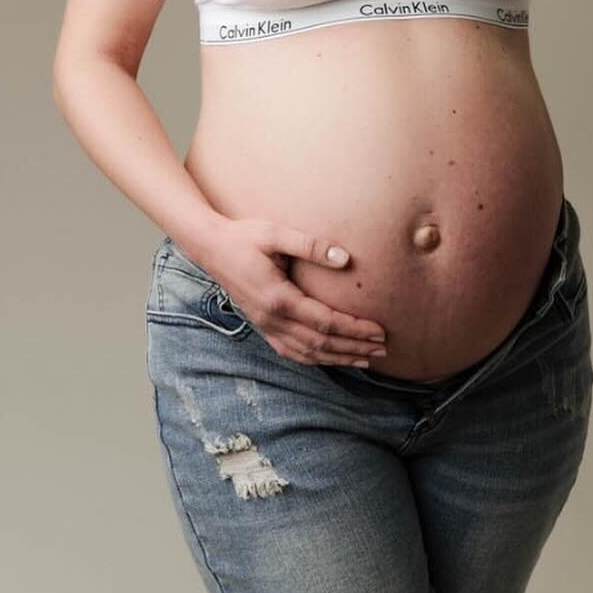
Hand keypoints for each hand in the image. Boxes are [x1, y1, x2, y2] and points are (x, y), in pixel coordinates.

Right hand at [201, 213, 390, 367]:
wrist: (210, 247)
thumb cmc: (244, 237)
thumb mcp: (276, 233)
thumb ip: (311, 246)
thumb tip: (345, 258)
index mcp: (278, 298)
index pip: (326, 322)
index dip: (355, 330)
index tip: (379, 331)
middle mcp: (272, 319)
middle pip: (320, 344)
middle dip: (354, 348)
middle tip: (383, 349)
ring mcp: (265, 326)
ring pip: (307, 353)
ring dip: (338, 358)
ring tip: (365, 360)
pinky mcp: (261, 326)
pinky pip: (291, 352)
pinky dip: (315, 359)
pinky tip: (330, 358)